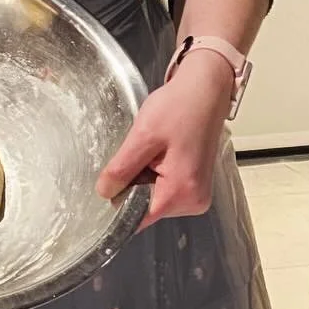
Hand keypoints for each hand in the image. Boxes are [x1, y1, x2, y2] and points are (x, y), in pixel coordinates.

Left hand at [96, 50, 233, 228]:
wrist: (204, 92)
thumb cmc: (178, 108)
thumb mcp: (142, 136)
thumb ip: (122, 168)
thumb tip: (104, 193)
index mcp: (182, 192)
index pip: (140, 217)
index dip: (120, 202)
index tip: (110, 183)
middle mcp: (193, 201)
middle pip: (146, 207)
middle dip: (133, 184)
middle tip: (139, 152)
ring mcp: (196, 195)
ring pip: (152, 197)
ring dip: (143, 177)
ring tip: (152, 148)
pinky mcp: (194, 185)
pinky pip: (163, 188)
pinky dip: (154, 173)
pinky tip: (159, 152)